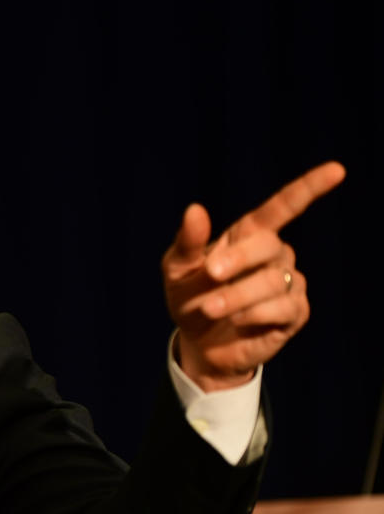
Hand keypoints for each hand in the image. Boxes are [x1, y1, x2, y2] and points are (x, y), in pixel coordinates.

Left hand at [162, 161, 345, 391]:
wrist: (198, 343)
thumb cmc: (189, 297)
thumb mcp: (177, 270)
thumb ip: (188, 242)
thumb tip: (195, 209)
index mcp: (248, 235)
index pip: (283, 207)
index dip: (309, 188)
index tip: (337, 170)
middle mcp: (275, 254)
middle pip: (268, 245)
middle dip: (236, 259)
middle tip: (210, 274)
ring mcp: (288, 283)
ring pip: (272, 281)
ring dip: (235, 296)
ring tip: (210, 308)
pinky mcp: (295, 313)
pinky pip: (281, 308)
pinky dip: (252, 315)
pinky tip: (238, 322)